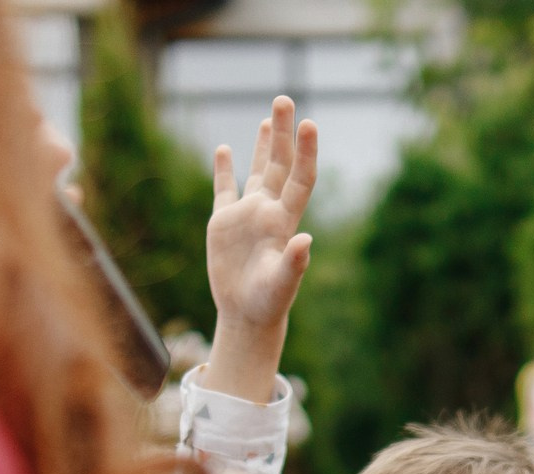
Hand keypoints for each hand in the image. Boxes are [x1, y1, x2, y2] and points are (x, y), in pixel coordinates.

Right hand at [205, 97, 316, 332]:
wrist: (247, 315)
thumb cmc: (268, 303)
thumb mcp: (281, 285)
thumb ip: (294, 263)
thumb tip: (305, 241)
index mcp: (285, 221)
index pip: (300, 178)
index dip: (305, 152)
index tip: (309, 123)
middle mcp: (268, 211)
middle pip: (280, 164)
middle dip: (283, 133)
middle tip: (285, 99)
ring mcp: (248, 215)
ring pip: (259, 171)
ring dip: (264, 144)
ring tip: (271, 116)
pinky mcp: (225, 223)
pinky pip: (225, 190)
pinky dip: (224, 170)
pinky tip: (224, 149)